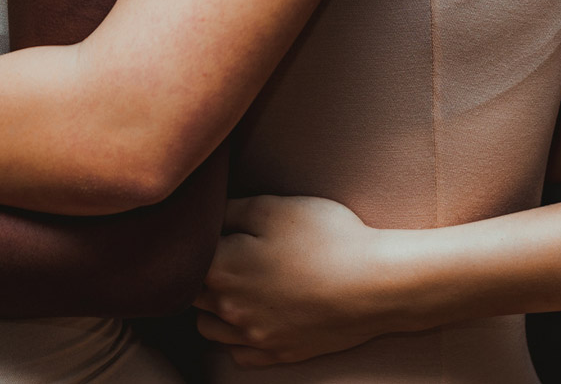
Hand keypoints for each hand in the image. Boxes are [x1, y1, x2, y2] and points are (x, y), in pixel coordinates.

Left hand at [195, 195, 414, 366]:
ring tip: (236, 285)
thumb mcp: (272, 206)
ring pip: (207, 328)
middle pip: (191, 294)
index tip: (208, 230)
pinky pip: (239, 354)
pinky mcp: (279, 354)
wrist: (376, 285)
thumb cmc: (325, 238)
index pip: (184, 258)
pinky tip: (254, 316)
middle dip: (199, 274)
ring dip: (211, 309)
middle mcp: (228, 310)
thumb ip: (228, 210)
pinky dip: (237, 338)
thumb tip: (205, 216)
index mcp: (220, 269)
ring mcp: (254, 337)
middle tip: (225, 252)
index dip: (192, 242)